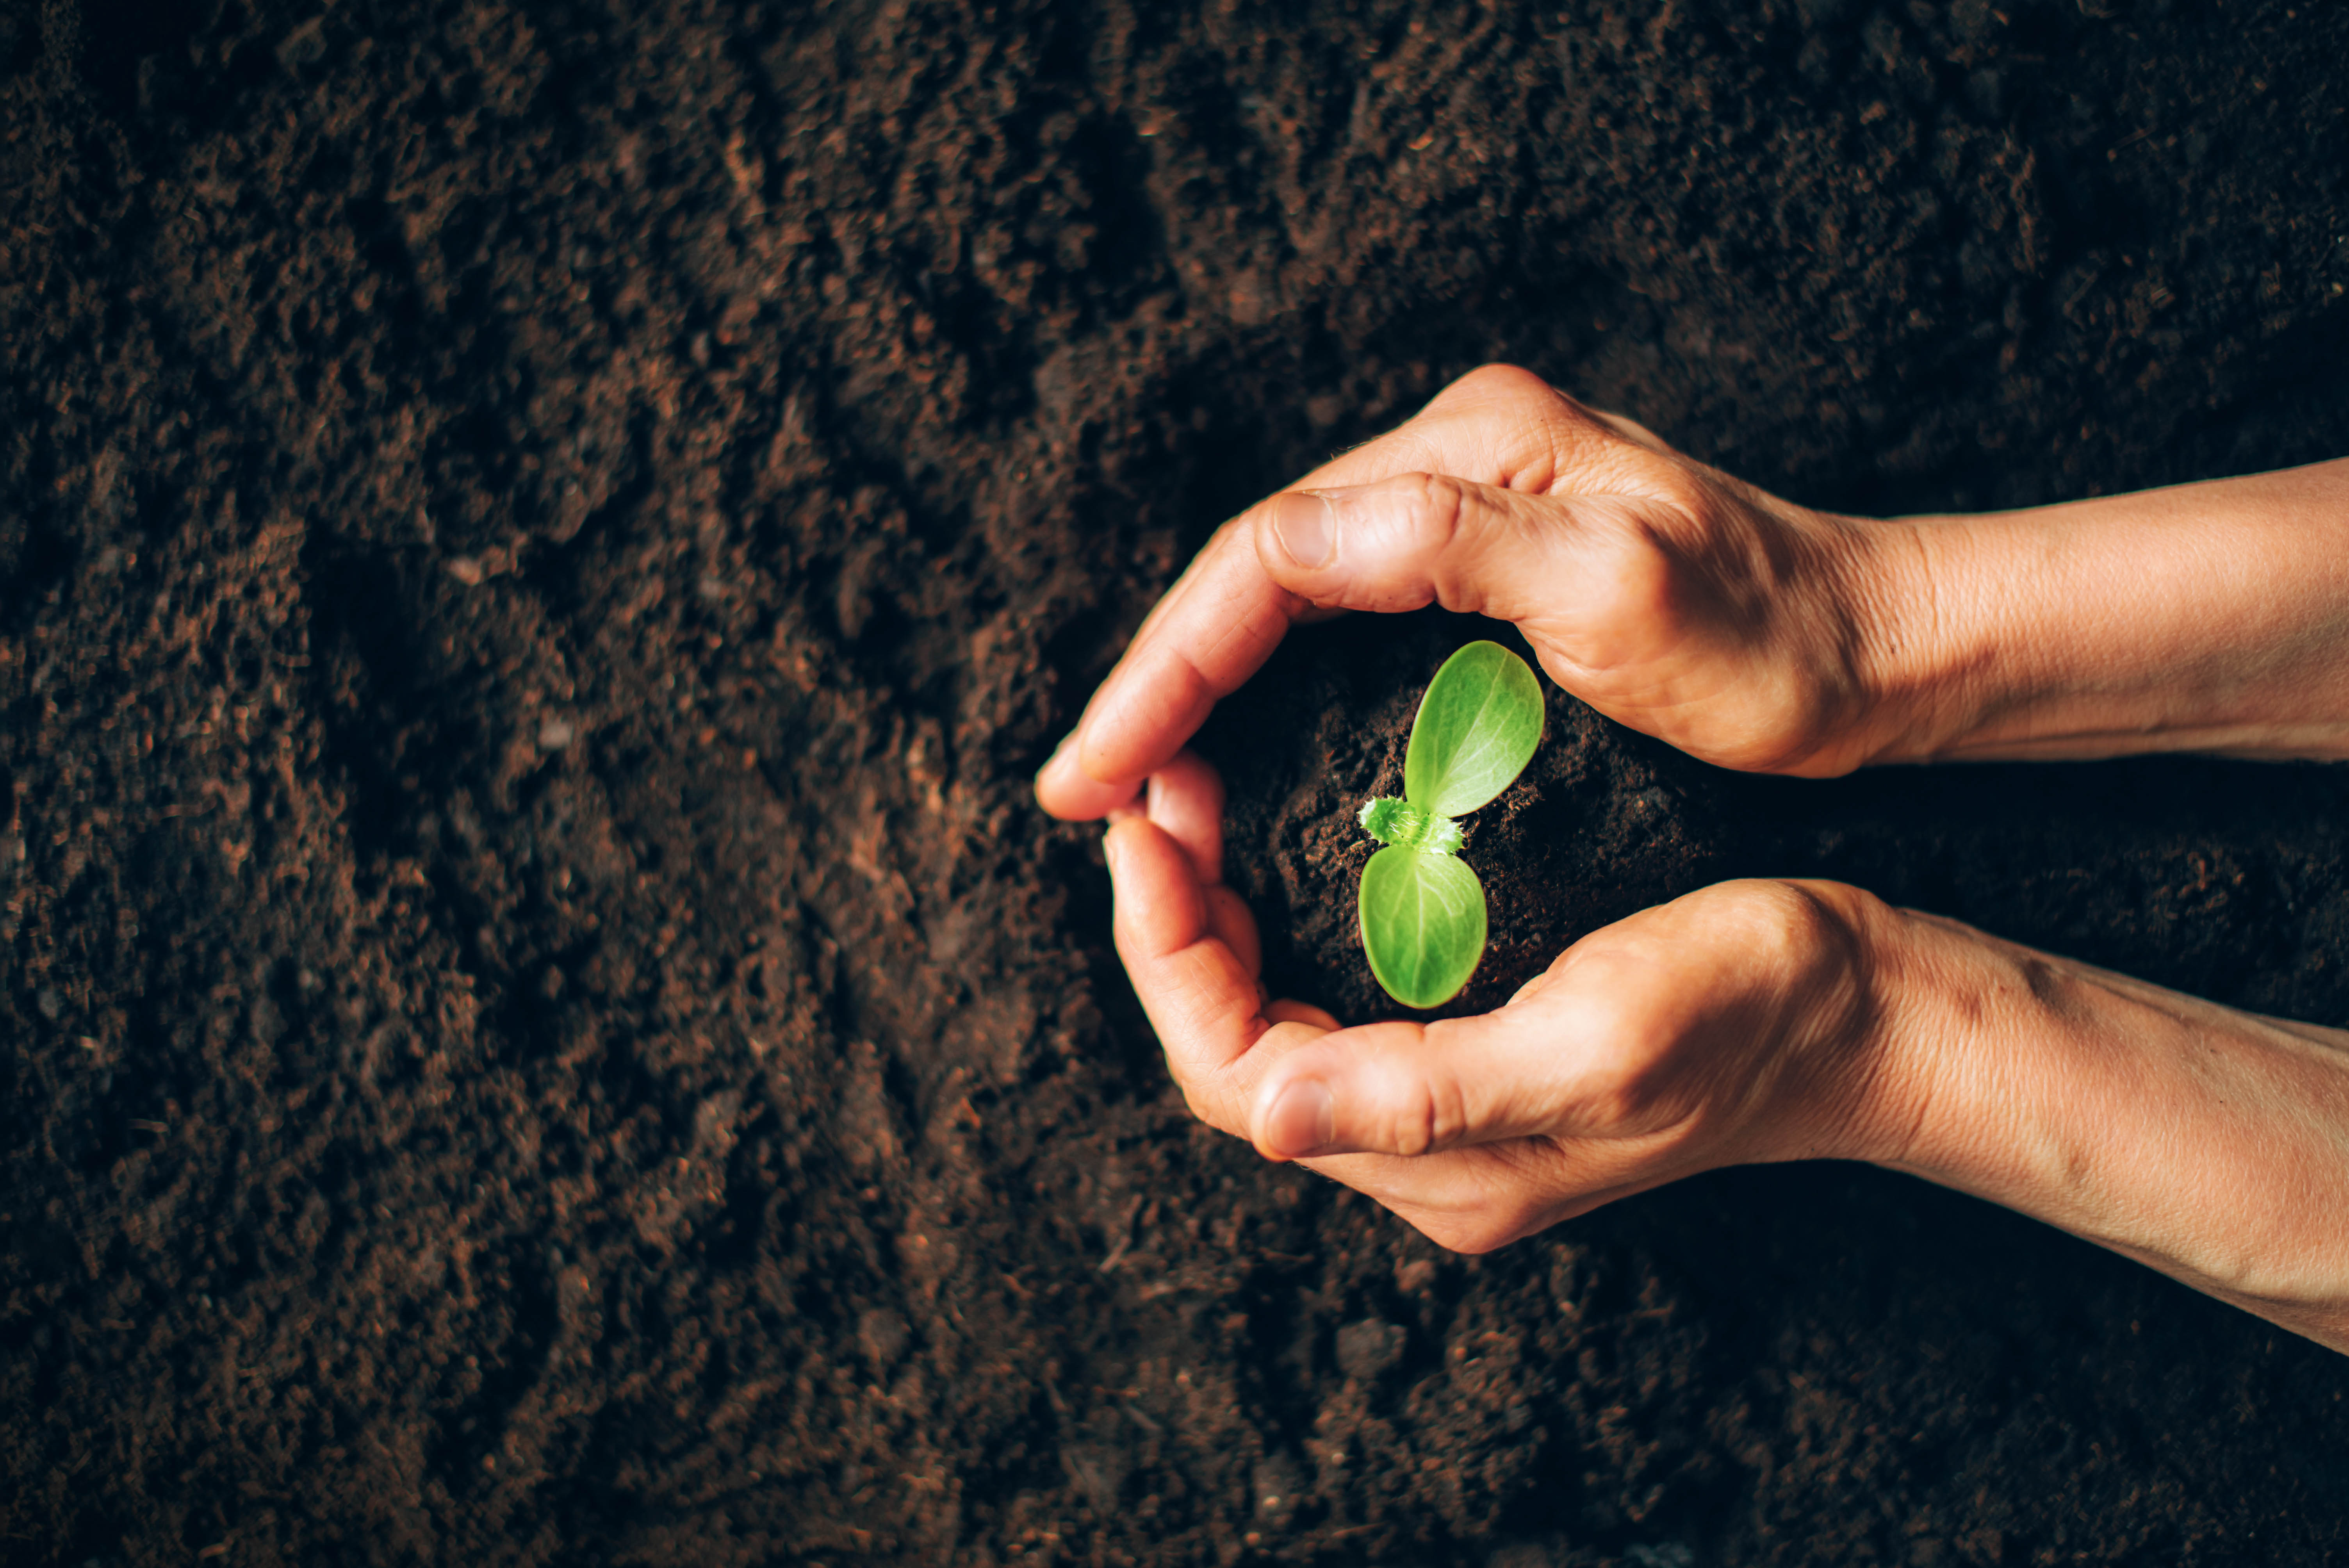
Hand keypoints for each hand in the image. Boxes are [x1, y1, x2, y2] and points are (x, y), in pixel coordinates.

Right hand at [1040, 364, 1936, 821]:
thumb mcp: (1621, 588)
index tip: (1097, 770)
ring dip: (1198, 688)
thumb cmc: (1773, 641)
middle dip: (1158, 681)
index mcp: (1466, 453)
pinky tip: (1231, 747)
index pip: (1263, 553)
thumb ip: (1453, 545)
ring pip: (1283, 596)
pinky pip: (1334, 622)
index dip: (1165, 662)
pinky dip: (1267, 687)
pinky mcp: (1487, 565)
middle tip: (1081, 790)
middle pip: (1255, 570)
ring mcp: (1469, 510)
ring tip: (1130, 782)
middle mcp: (1451, 461)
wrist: (1879, 650)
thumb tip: (1285, 538)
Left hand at [1107, 755, 2348, 1352]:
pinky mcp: (1478, 1059)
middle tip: (1155, 798)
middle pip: (1237, 1049)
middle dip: (1174, 927)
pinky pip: (1333, 1001)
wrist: (1860, 1010)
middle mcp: (1429, 1158)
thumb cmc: (1750, 1008)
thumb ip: (1430, 1093)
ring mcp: (1451, 1115)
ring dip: (1217, 921)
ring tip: (1195, 808)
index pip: (1235, 1070)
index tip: (1144, 828)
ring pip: (1275, 1022)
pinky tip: (1278, 852)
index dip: (1168, 951)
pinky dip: (1284, 925)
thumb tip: (1272, 1113)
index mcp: (1442, 1168)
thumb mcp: (1597, 1042)